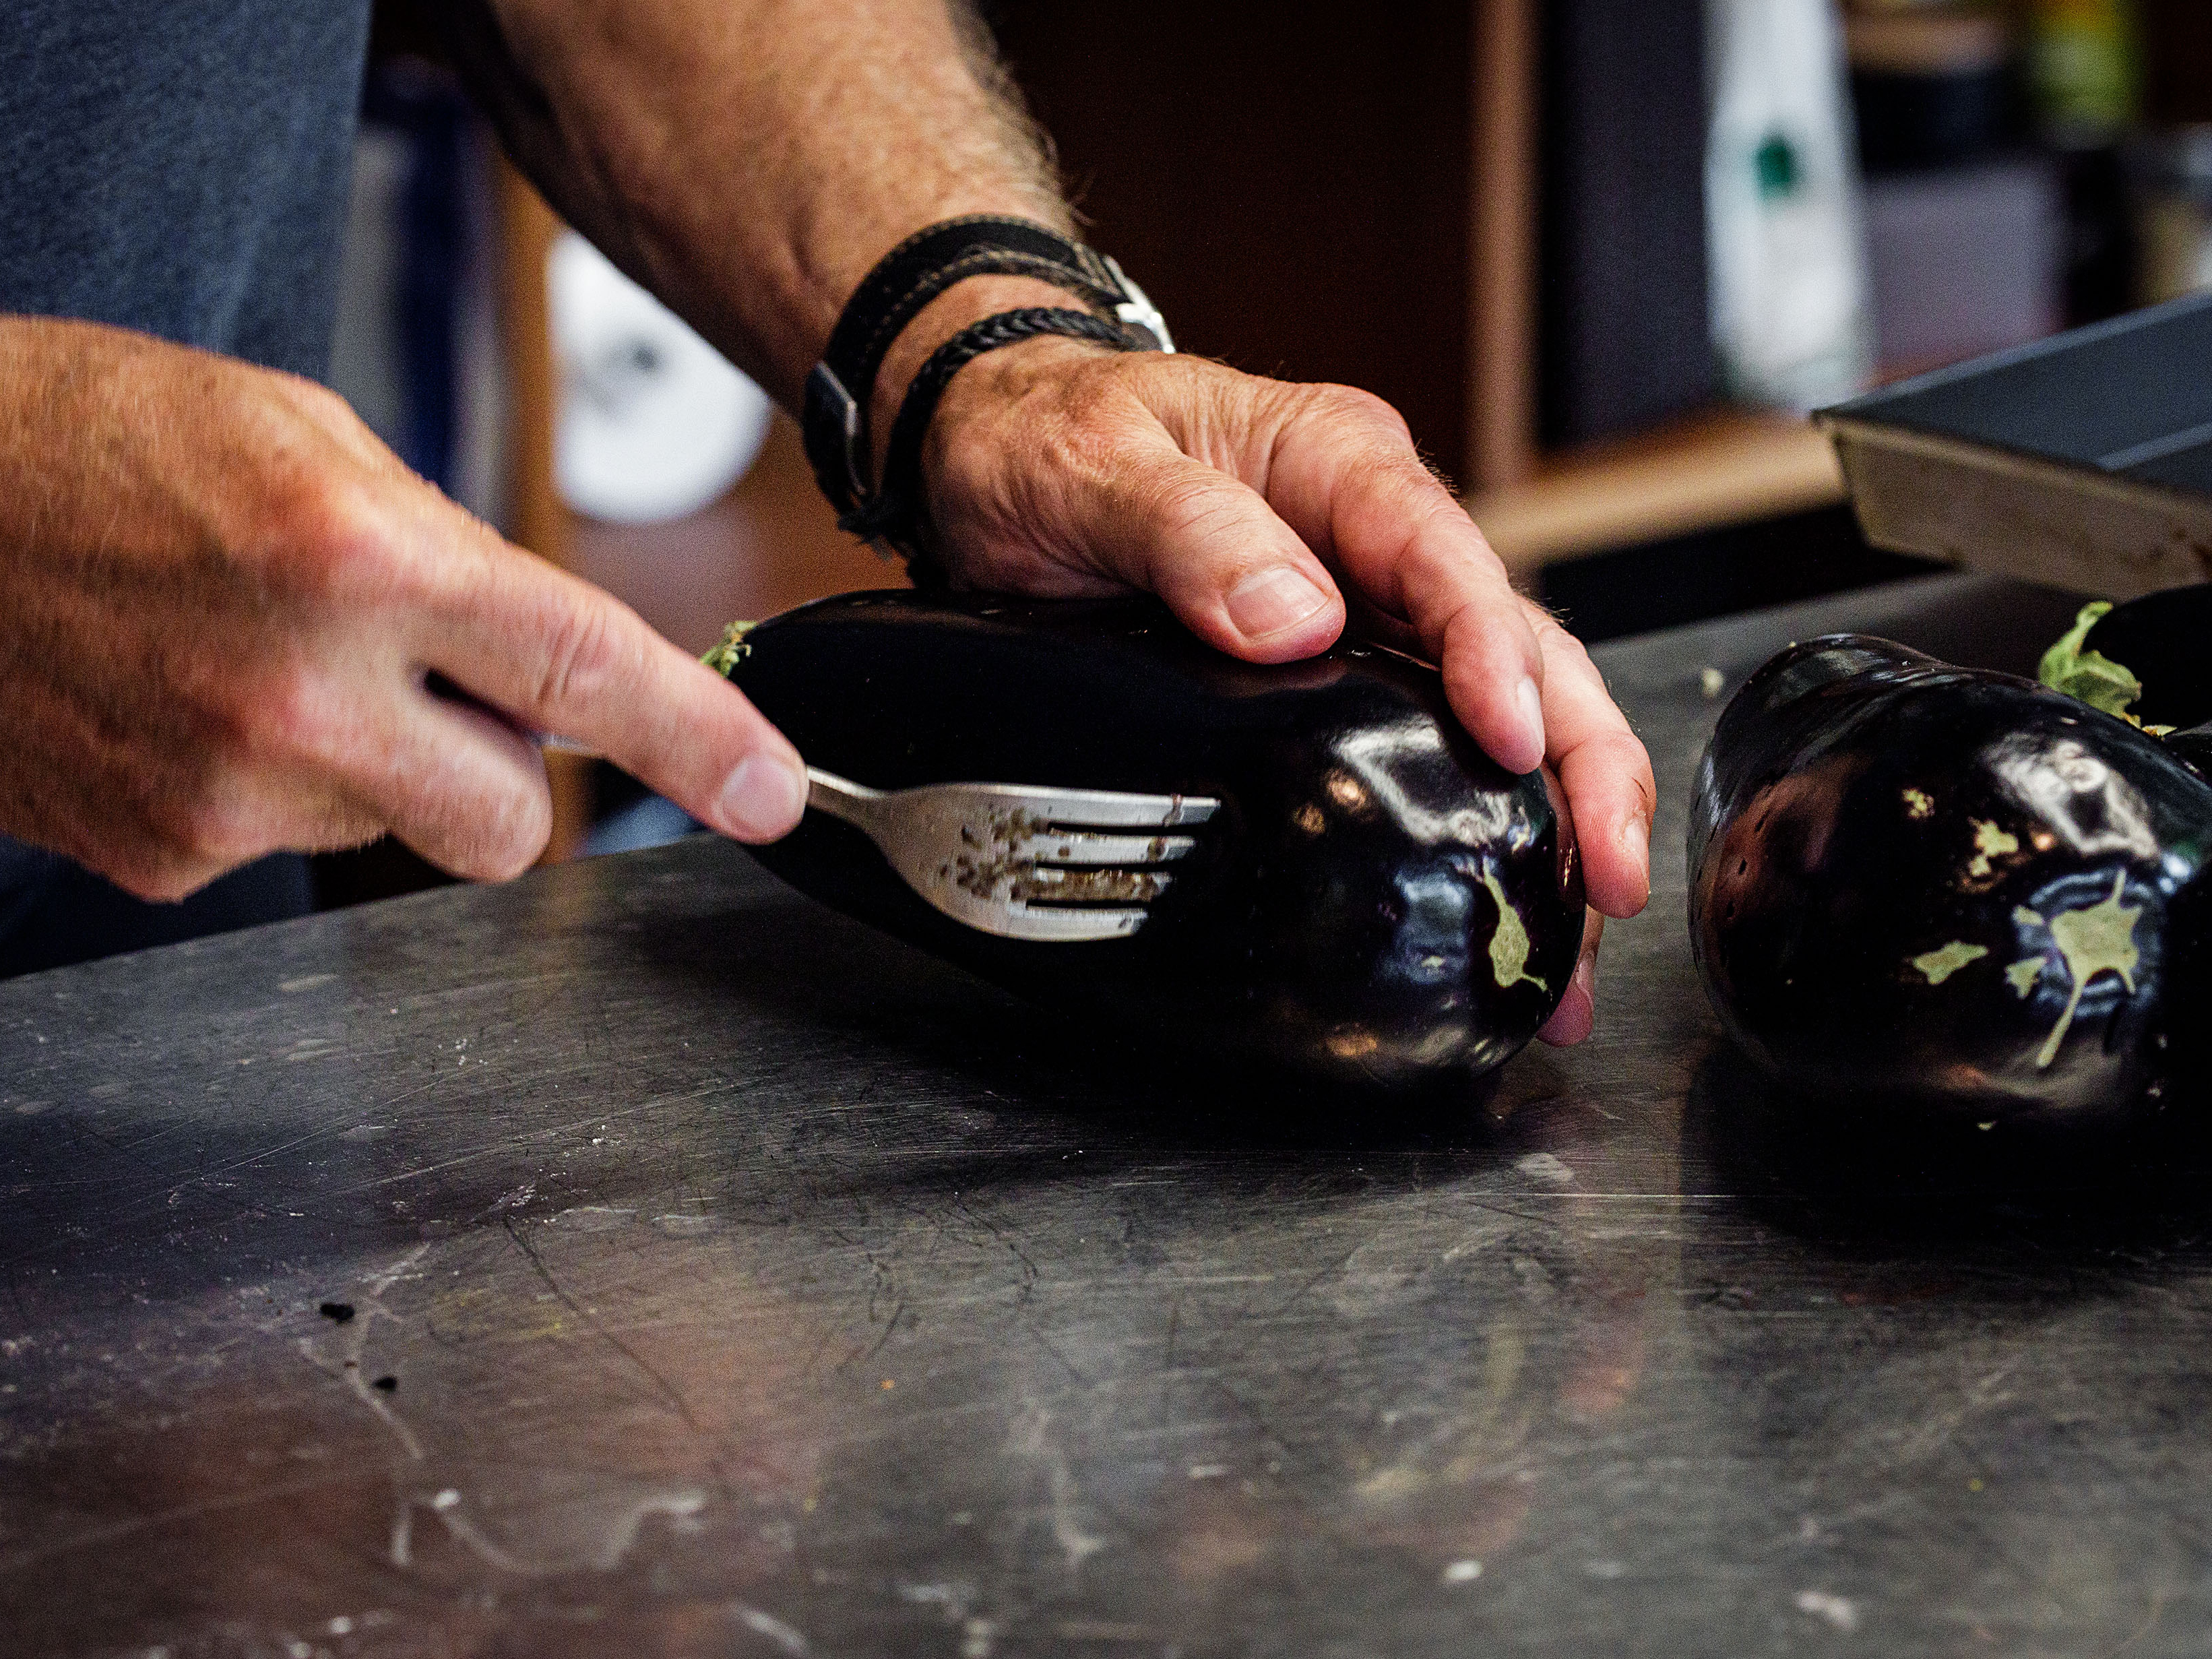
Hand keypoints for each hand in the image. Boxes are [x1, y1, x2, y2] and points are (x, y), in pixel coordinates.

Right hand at [0, 317, 806, 899]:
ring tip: (256, 660)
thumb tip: (553, 662)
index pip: (587, 674)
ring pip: (397, 831)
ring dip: (372, 766)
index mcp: (361, 559)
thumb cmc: (95, 440)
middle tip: (414, 680)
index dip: (699, 745)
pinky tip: (194, 705)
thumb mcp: (310, 441)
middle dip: (496, 765)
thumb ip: (452, 558)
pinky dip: (272, 788)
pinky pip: (290, 846)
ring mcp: (226, 795)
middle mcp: (302, 695)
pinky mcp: (163, 857)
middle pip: (513, 822)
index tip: (769, 793)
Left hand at [915, 335, 1655, 1045]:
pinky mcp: (1346, 658)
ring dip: (1557, 803)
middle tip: (1608, 874)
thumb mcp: (1094, 470)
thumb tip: (1292, 616)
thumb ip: (1187, 533)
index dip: (1487, 650)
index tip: (1510, 739)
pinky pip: (1436, 728)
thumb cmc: (1047, 439)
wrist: (997, 446)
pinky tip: (1509, 887)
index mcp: (1332, 458)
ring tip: (1582, 922)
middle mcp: (1372, 527)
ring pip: (1503, 693)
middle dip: (1581, 756)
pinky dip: (1484, 809)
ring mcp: (1369, 595)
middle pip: (1515, 634)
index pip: (1441, 551)